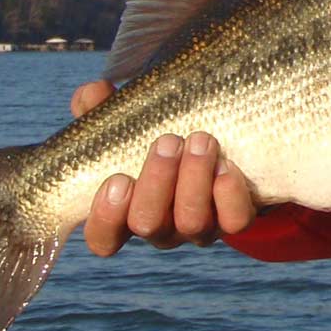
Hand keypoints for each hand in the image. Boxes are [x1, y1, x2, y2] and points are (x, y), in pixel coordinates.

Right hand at [69, 80, 255, 255]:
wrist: (229, 137)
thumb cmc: (164, 132)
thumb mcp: (131, 119)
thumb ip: (103, 107)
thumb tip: (95, 92)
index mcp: (129, 209)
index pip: (103, 238)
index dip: (106, 216)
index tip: (118, 179)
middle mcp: (162, 226)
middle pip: (147, 224)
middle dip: (156, 181)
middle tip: (168, 140)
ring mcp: (199, 227)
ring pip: (191, 222)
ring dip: (193, 178)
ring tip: (200, 139)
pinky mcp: (235, 219)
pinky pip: (235, 222)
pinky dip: (229, 195)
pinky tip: (226, 165)